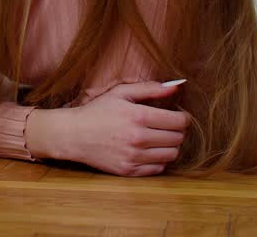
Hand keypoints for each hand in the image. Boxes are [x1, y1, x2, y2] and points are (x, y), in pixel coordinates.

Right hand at [32, 81, 188, 176]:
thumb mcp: (120, 93)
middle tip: (167, 126)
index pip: (179, 121)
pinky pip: (159, 168)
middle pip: (177, 138)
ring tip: (159, 138)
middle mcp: (137, 138)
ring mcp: (133, 157)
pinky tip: (149, 150)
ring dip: (169, 146)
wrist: (73, 135)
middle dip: (177, 131)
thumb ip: (149, 89)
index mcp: (138, 116)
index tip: (178, 116)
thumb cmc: (97, 111)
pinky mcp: (129, 171)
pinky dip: (158, 160)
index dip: (183, 117)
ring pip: (171, 155)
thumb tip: (176, 87)